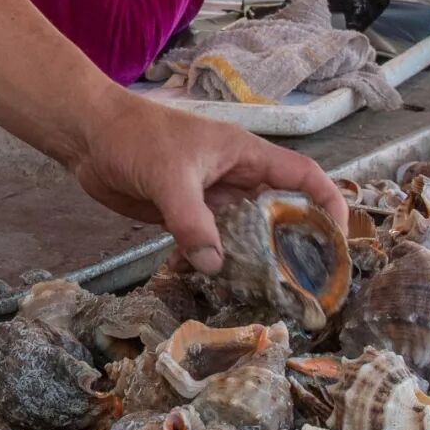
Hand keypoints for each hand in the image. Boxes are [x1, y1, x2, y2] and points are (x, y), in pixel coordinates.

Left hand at [68, 88, 348, 274]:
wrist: (89, 136)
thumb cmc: (136, 139)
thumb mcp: (170, 179)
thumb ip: (193, 222)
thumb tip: (215, 265)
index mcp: (245, 155)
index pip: (302, 175)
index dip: (327, 201)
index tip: (340, 235)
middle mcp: (235, 177)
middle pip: (279, 211)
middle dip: (295, 242)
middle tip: (306, 282)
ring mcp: (211, 198)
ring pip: (246, 231)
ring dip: (256, 257)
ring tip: (270, 293)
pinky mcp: (186, 214)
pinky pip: (213, 241)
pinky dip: (219, 261)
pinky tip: (221, 284)